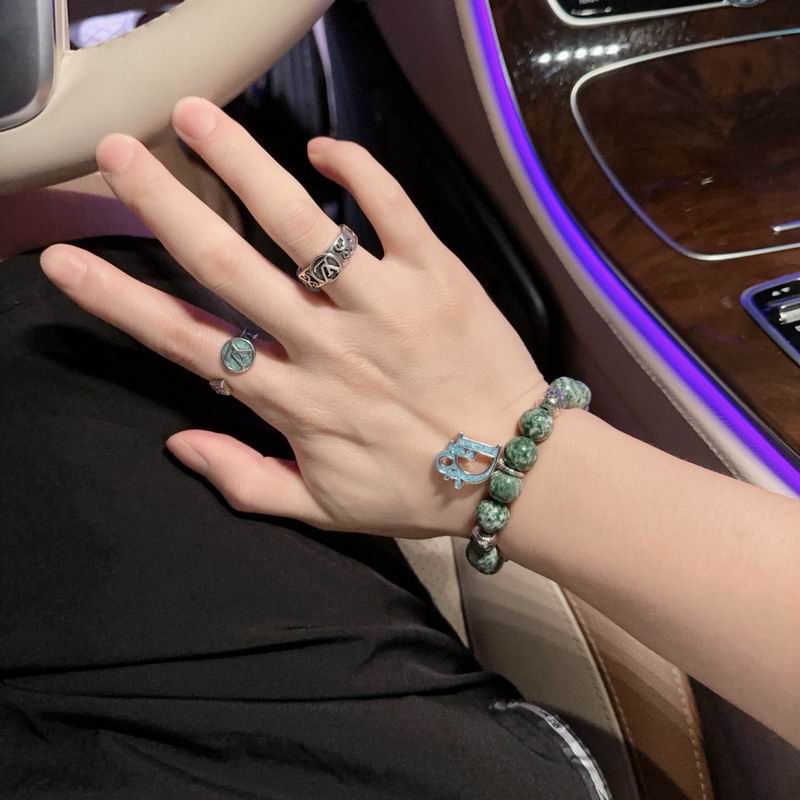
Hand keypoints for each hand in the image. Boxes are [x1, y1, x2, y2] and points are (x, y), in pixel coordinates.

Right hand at [41, 97, 544, 538]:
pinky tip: (323, 149)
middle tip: (117, 154)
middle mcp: (327, 345)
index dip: (122, 300)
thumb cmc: (419, 489)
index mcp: (294, 400)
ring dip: (242, 164)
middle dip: (163, 206)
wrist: (517, 471)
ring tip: (195, 117)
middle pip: (228, 265)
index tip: (68, 259)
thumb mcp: (325, 508)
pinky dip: (358, 173)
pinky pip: (392, 210)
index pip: (189, 342)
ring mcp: (384, 305)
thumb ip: (245, 480)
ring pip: (300, 225)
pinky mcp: (437, 276)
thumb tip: (178, 442)